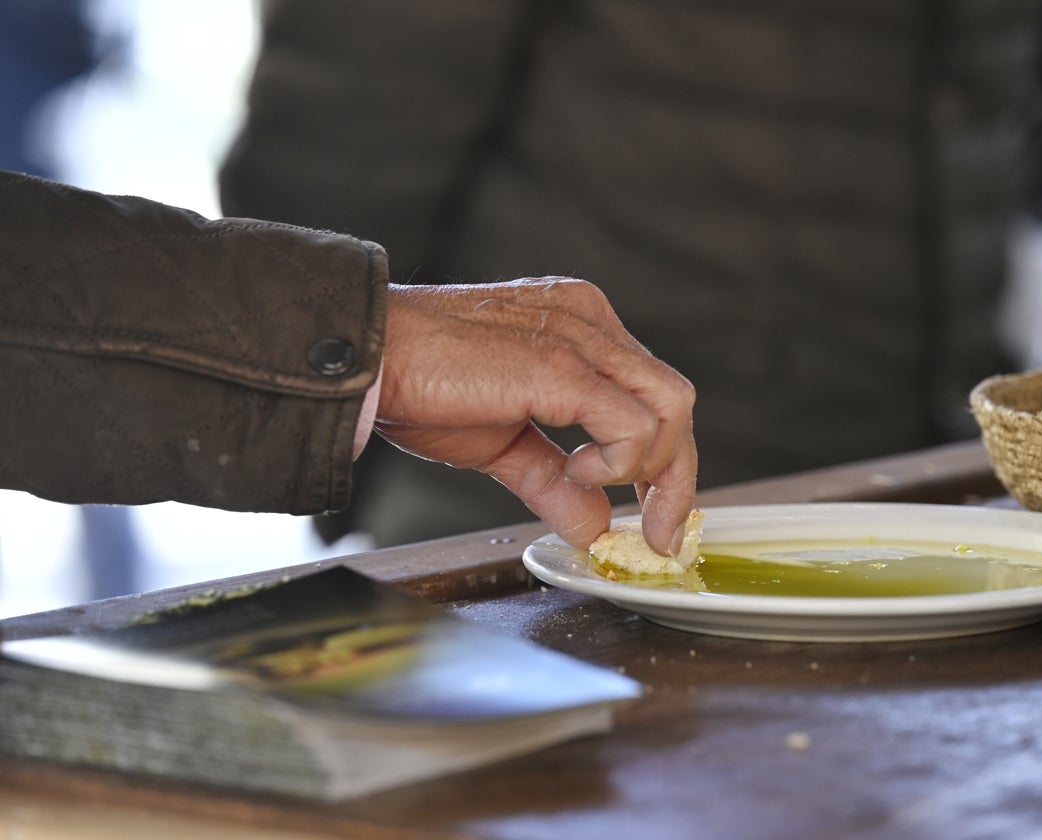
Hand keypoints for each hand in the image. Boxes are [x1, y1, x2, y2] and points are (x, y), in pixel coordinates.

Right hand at [372, 277, 697, 554]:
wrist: (365, 357)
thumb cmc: (418, 384)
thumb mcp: (501, 444)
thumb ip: (551, 480)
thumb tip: (591, 526)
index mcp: (580, 329)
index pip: (652, 395)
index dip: (665, 461)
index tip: (659, 517)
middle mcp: (590, 322)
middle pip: (673, 401)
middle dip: (676, 477)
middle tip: (660, 534)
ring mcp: (579, 338)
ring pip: (670, 407)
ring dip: (652, 468)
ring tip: (592, 485)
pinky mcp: (560, 367)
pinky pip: (630, 423)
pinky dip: (618, 463)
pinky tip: (574, 470)